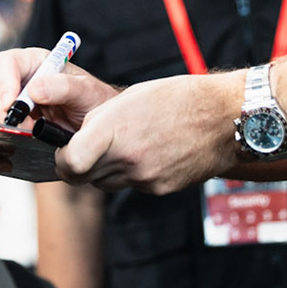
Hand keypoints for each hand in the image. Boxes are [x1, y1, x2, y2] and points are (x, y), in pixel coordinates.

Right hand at [0, 47, 120, 132]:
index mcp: (34, 62)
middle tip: (25, 127)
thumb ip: (64, 86)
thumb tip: (34, 90)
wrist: (100, 127)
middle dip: (3, 110)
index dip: (4, 81)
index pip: (5, 63)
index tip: (11, 103)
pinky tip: (26, 142)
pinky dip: (7, 137)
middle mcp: (19, 80)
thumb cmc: (94, 102)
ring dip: (7, 126)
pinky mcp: (12, 124)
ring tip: (33, 135)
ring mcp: (13, 104)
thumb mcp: (87, 91)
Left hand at [58, 72, 243, 192]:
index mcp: (115, 130)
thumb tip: (76, 135)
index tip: (64, 149)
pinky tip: (148, 152)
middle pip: (84, 178)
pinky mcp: (160, 189)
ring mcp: (145, 178)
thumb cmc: (178, 98)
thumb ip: (98, 120)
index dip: (61, 158)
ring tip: (125, 144)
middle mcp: (128, 159)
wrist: (224, 118)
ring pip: (106, 183)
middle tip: (88, 147)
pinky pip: (132, 185)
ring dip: (105, 169)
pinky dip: (132, 173)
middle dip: (80, 165)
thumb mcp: (128, 98)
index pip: (69, 163)